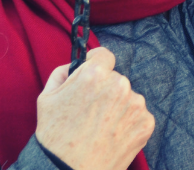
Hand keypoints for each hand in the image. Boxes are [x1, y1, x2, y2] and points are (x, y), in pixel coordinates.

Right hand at [35, 47, 154, 169]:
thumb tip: (77, 63)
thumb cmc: (54, 138)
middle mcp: (120, 84)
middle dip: (105, 90)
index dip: (96, 64)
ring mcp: (136, 104)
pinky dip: (127, 123)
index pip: (104, 55)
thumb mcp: (47, 98)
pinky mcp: (146, 123)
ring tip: (100, 129)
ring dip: (118, 107)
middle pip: (115, 79)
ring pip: (127, 97)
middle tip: (91, 113)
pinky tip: (111, 137)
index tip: (94, 74)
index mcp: (96, 75)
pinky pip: (137, 115)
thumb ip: (63, 72)